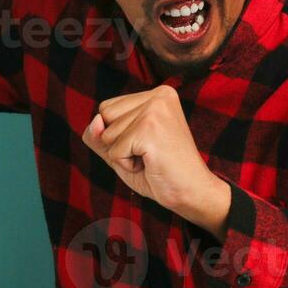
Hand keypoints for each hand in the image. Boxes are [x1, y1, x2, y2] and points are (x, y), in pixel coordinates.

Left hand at [81, 85, 230, 235]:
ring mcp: (155, 110)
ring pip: (107, 134)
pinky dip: (127, 165)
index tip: (148, 144)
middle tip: (150, 153)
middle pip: (104, 116)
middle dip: (118, 142)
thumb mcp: (122, 150)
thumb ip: (100, 135)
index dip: (118, 134)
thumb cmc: (160, 172)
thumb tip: (94, 121)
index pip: (107, 108)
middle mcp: (158, 95)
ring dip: (123, 155)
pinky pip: (114, 151)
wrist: (193, 193)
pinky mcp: (150, 129)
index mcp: (157, 94)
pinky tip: (152, 164)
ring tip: (152, 158)